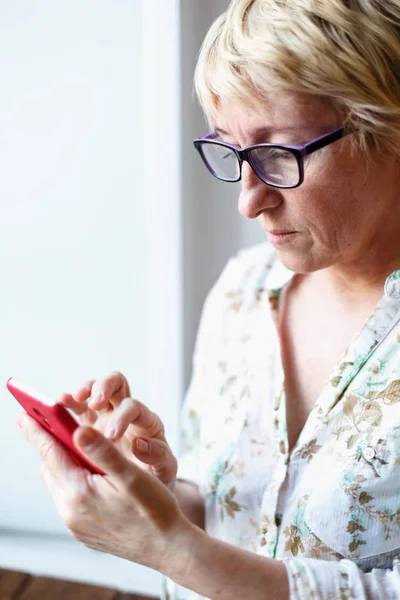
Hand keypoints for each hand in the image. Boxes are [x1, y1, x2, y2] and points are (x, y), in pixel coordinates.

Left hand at [17, 413, 190, 571]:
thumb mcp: (131, 475)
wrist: (166, 547)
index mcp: (80, 494)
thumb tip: (78, 430)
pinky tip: (85, 472)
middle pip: (50, 469)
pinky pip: (67, 498)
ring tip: (67, 444)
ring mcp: (75, 523)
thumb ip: (102, 451)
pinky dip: (70, 479)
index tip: (24, 415)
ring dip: (60, 462)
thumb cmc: (154, 510)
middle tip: (46, 424)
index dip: (37, 432)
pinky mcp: (82, 529)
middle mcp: (71, 511)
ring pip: (58, 483)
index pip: (50, 454)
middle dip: (48, 445)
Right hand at [58, 371, 177, 488]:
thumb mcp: (163, 469)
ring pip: (97, 388)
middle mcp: (127, 412)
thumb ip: (156, 455)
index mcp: (147, 422)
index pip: (135, 409)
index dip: (122, 418)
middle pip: (118, 384)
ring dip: (86, 389)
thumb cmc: (157, 475)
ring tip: (73, 398)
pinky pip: (80, 405)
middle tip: (94, 402)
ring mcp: (108, 415)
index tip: (111, 436)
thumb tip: (139, 443)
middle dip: (105, 387)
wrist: (147, 485)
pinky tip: (61, 402)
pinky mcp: (92, 423)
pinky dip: (71, 400)